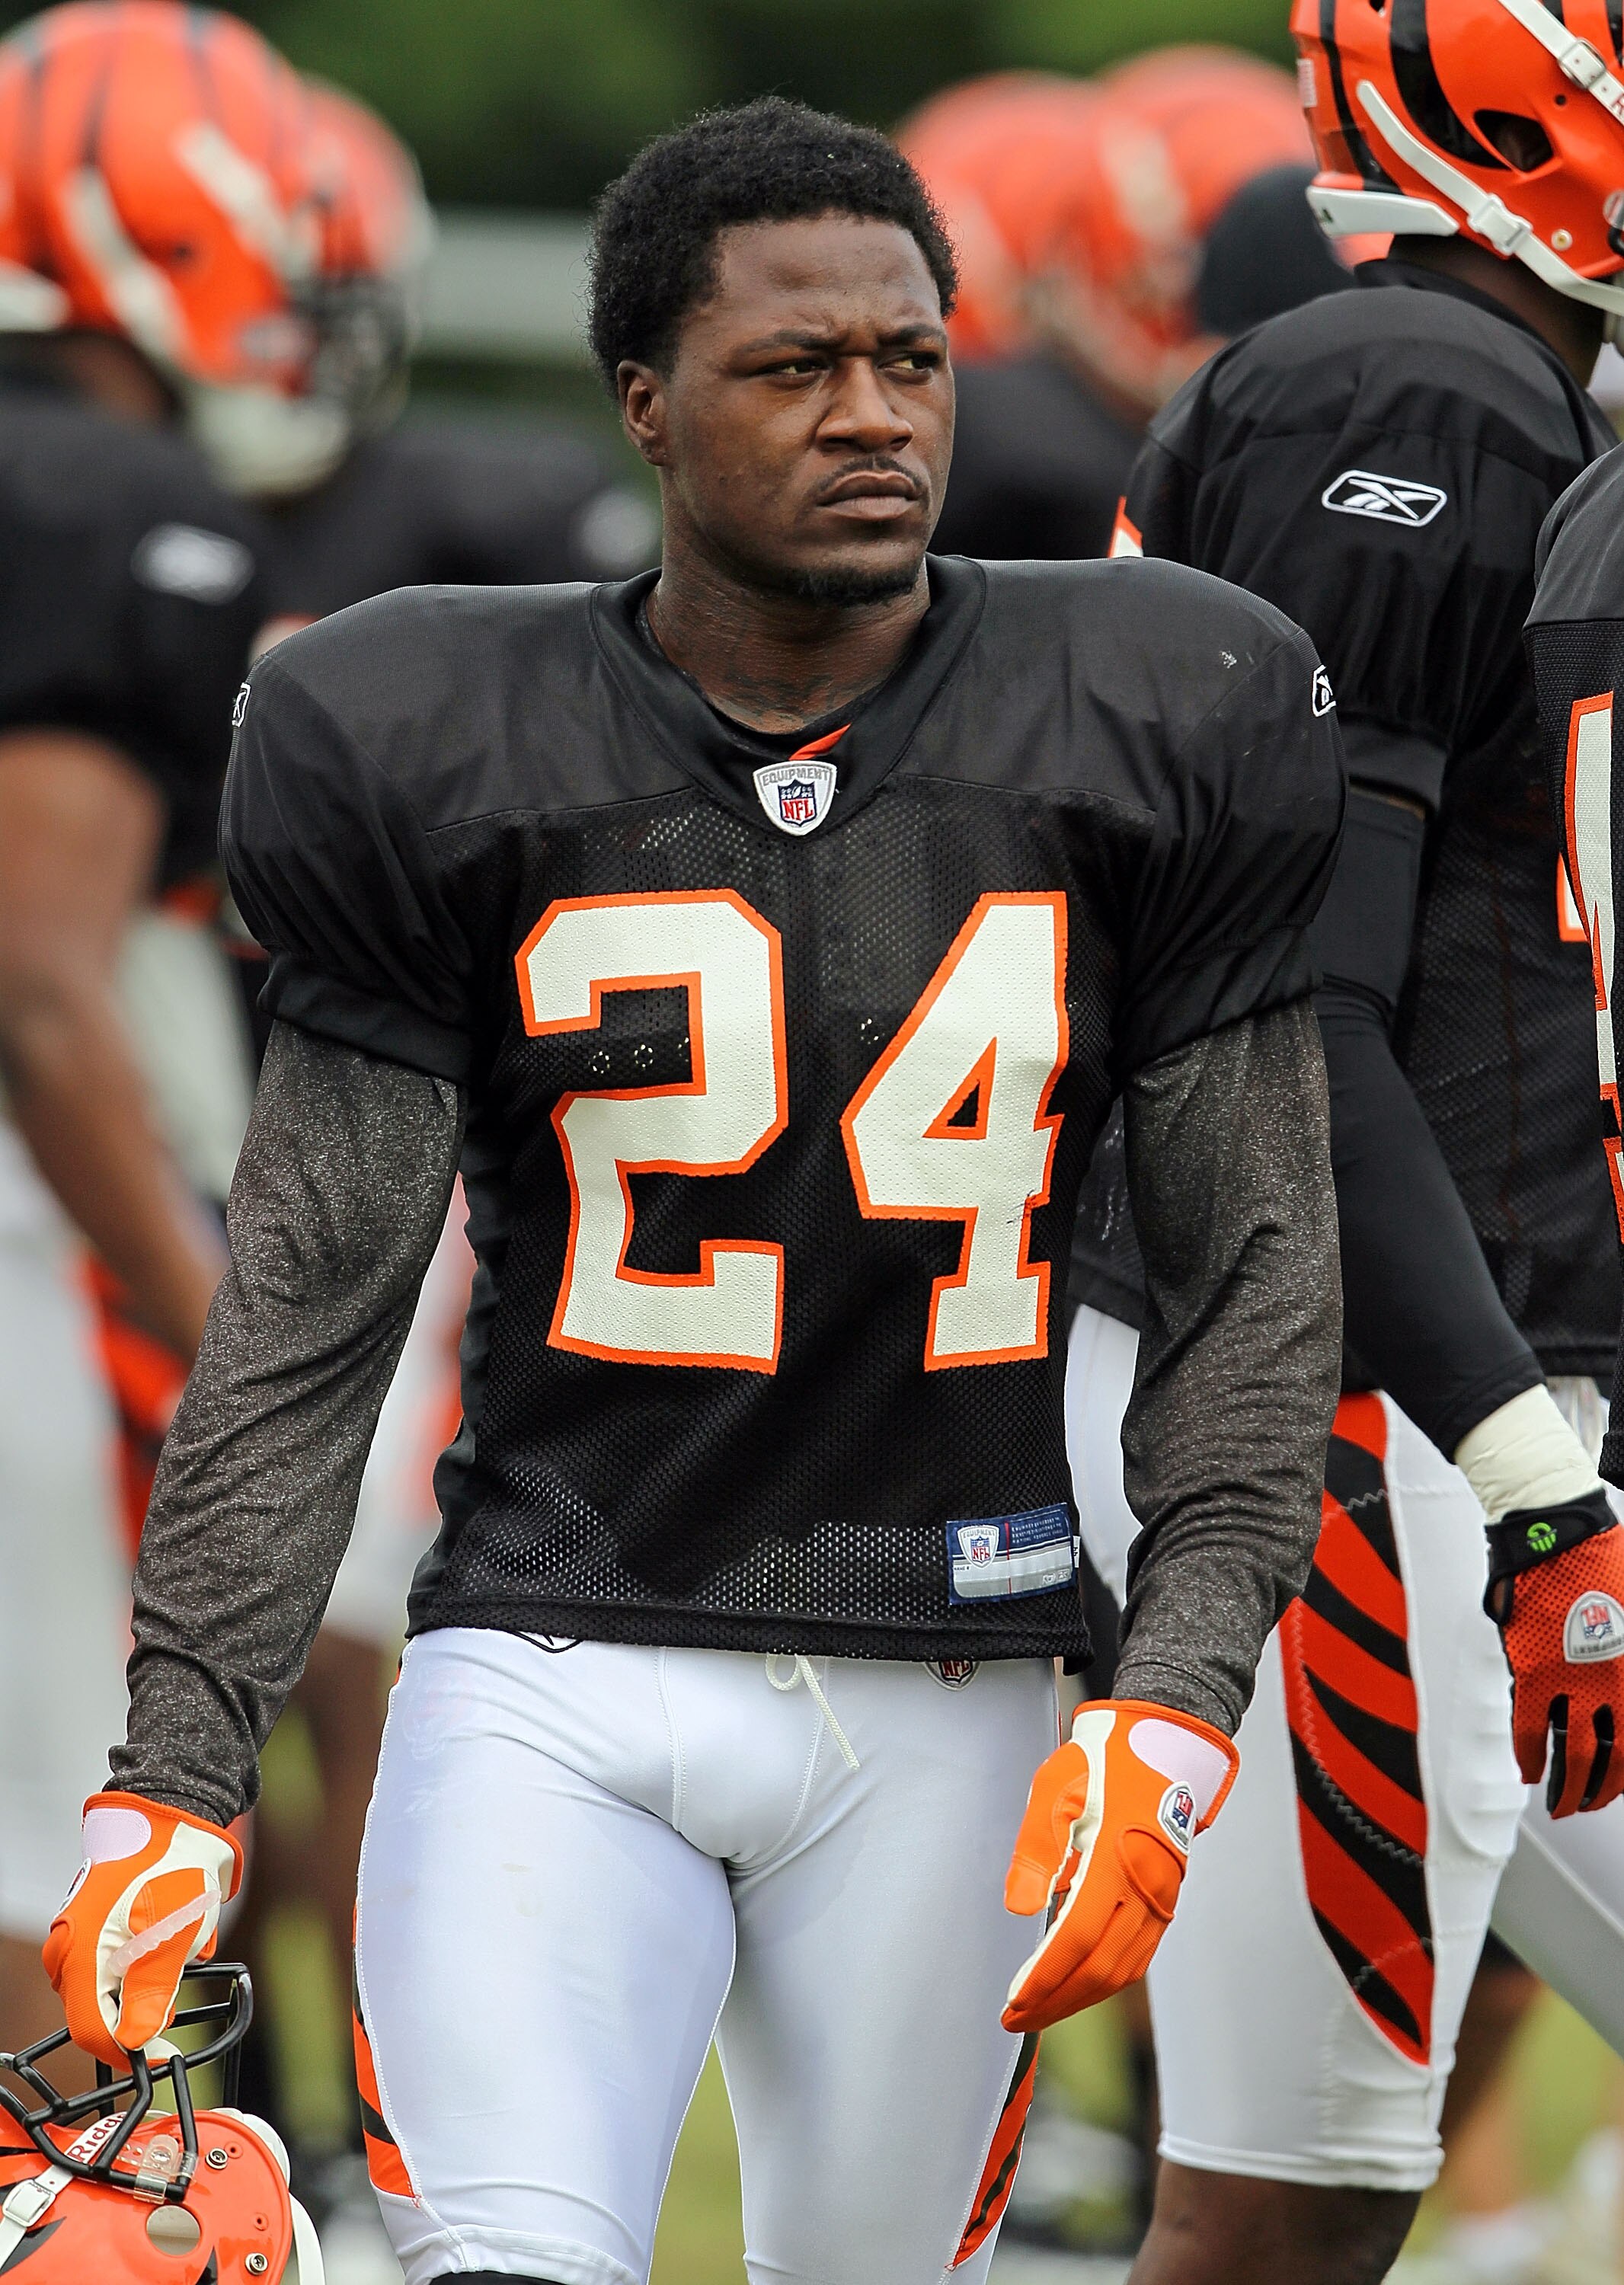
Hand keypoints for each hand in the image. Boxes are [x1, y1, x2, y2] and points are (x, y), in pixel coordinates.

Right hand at [43, 1793, 240, 2065]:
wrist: (173, 1818)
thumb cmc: (172, 1870)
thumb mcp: (171, 1940)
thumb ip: (150, 1997)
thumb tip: (137, 2041)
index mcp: (81, 1956)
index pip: (93, 2030)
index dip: (127, 2050)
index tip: (160, 2056)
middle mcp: (69, 1949)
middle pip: (101, 2010)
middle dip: (142, 2008)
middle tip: (177, 1981)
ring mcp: (79, 1936)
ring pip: (113, 1985)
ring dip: (150, 1978)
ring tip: (180, 1942)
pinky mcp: (95, 1925)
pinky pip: (119, 1961)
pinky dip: (147, 1958)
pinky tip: (173, 1931)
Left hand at [1002, 1698, 1237, 2032]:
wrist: (1164, 1747)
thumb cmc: (1104, 1762)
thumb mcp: (1055, 1789)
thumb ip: (1036, 1851)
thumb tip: (1021, 1911)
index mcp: (1114, 1859)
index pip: (1076, 1939)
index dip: (1045, 1978)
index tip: (1014, 2003)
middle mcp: (1145, 1888)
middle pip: (1100, 1968)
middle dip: (1056, 2002)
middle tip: (1017, 2021)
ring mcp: (1161, 1898)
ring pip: (1122, 1970)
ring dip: (1080, 1998)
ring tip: (1040, 2011)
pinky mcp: (1166, 1902)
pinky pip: (1137, 1956)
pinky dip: (1105, 1979)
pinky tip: (1077, 1985)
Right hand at [1485, 1492, 1623, 1815]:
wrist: (1560, 1533)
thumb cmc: (1608, 1561)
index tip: (1619, 1787)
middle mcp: (1611, 1687)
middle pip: (1609, 1760)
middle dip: (1598, 1792)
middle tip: (1588, 1807)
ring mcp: (1572, 1683)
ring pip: (1570, 1754)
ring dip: (1565, 1787)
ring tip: (1560, 1804)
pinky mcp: (1534, 1672)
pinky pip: (1528, 1728)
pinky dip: (1527, 1755)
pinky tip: (1527, 1770)